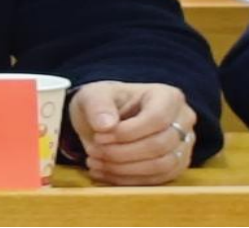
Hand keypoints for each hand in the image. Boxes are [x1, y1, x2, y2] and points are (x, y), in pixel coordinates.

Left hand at [68, 81, 195, 185]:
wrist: (106, 119)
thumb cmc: (104, 103)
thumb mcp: (94, 95)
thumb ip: (98, 106)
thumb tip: (106, 125)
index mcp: (167, 96)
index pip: (156, 119)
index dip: (127, 132)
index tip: (99, 136)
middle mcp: (183, 121)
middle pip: (159, 145)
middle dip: (122, 153)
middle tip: (93, 152)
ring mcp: (183, 146)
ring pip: (161, 166)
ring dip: (124, 169)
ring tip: (95, 163)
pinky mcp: (176, 167)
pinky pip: (157, 180)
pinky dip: (127, 179)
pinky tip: (103, 173)